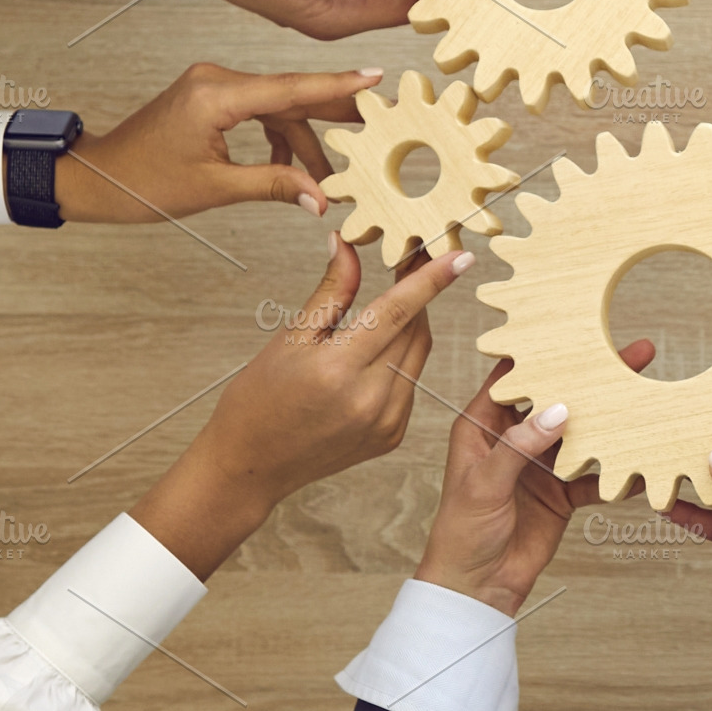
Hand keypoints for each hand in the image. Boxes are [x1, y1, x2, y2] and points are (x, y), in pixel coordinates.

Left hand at [59, 62, 380, 223]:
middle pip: (289, 93)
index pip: (290, 88)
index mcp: (216, 94)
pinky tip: (289, 166)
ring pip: (276, 107)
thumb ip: (272, 185)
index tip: (374, 77)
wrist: (100, 176)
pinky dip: (277, 136)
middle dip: (331, 111)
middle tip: (374, 120)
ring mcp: (212, 86)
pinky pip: (257, 111)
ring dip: (302, 138)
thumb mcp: (214, 188)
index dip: (336, 85)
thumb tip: (319, 196)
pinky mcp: (209, 98)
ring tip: (329, 171)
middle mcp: (216, 80)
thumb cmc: (142, 181)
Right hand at [133, 235, 468, 575]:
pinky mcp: (392, 436)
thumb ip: (330, 292)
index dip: (432, 280)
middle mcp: (370, 399)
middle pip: (415, 331)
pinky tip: (375, 354)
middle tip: (409, 263)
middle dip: (418, 295)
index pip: (398, 312)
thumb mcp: (289, 338)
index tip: (461, 256)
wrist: (250, 465)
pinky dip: (400, 360)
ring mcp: (386, 423)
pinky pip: (410, 383)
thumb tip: (348, 245)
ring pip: (417, 356)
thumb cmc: (258, 399)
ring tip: (390, 306)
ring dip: (410, 326)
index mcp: (339, 369)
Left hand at [409, 342, 658, 615]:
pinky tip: (640, 457)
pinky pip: (593, 475)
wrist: (475, 587)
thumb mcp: (484, 485)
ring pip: (581, 434)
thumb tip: (557, 412)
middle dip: (591, 381)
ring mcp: (541, 466)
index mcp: (483, 427)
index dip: (542, 357)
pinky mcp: (561, 493)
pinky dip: (615, 469)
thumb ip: (519, 447)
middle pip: (557, 402)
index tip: (574, 333)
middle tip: (630, 355)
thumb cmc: (460, 533)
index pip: (514, 379)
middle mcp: (514, 440)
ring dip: (609, 420)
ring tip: (644, 398)